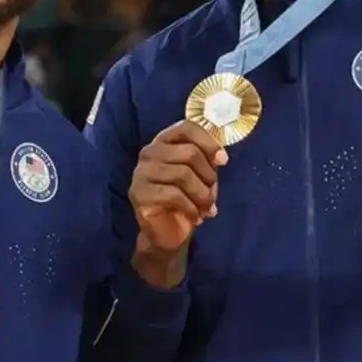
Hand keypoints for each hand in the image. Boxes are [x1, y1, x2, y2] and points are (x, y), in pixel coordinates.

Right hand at [129, 120, 227, 265]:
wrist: (168, 233)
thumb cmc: (187, 199)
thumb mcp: (201, 176)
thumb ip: (207, 160)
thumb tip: (220, 156)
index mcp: (164, 142)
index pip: (187, 128)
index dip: (208, 142)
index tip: (223, 160)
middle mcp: (149, 152)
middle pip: (189, 153)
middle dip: (208, 176)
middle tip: (212, 194)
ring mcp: (141, 173)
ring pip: (183, 174)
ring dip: (203, 195)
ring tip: (207, 208)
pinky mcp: (138, 194)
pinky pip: (173, 195)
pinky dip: (192, 208)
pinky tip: (196, 217)